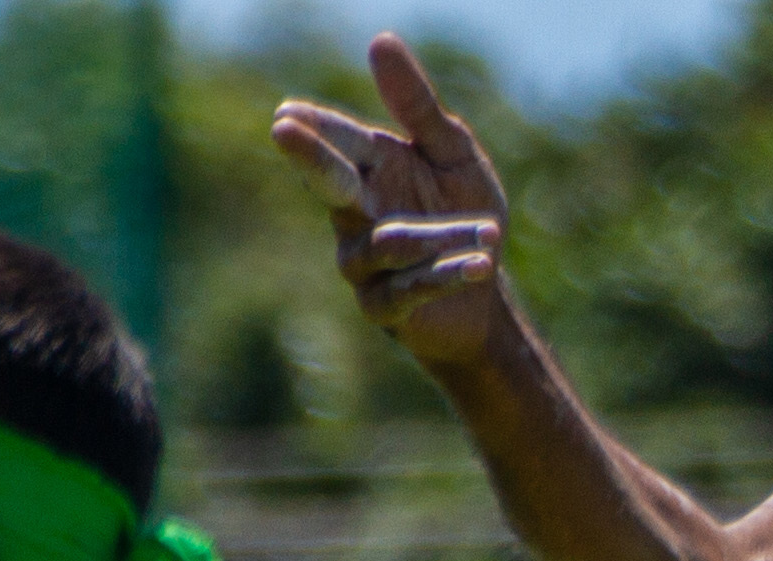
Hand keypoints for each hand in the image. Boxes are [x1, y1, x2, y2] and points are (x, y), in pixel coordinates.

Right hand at [274, 38, 514, 366]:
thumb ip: (418, 107)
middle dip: (310, 159)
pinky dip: (448, 273)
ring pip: (391, 242)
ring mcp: (362, 263)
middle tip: (281, 131)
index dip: (314, 129)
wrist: (483, 293)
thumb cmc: (463, 212)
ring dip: (444, 236)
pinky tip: (481, 264)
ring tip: (491, 233)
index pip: (338, 142)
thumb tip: (379, 41)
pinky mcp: (381, 306)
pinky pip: (410, 287)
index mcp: (369, 167)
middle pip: (329, 183)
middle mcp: (355, 212)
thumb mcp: (452, 154)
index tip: (288, 114)